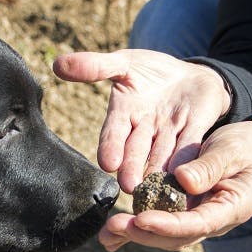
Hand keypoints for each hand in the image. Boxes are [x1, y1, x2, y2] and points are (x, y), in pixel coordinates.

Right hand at [53, 49, 230, 192]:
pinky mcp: (195, 131)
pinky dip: (187, 159)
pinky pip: (190, 144)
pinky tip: (186, 173)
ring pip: (162, 155)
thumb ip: (95, 66)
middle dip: (133, 168)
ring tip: (156, 187)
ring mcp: (170, 133)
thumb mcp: (123, 63)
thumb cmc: (150, 71)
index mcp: (123, 115)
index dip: (110, 147)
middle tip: (130, 186)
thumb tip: (57, 64)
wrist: (190, 75)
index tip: (107, 162)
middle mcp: (144, 131)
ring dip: (159, 171)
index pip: (113, 133)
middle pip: (137, 151)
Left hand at [98, 118, 251, 250]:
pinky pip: (161, 224)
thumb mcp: (232, 150)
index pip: (197, 224)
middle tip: (114, 226)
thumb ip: (209, 166)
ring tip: (106, 235)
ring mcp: (199, 219)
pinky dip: (138, 229)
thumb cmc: (248, 146)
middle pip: (177, 237)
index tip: (141, 219)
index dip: (167, 225)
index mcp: (230, 208)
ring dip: (136, 235)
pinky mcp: (186, 211)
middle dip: (144, 234)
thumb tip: (183, 180)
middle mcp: (213, 221)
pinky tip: (113, 234)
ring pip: (166, 235)